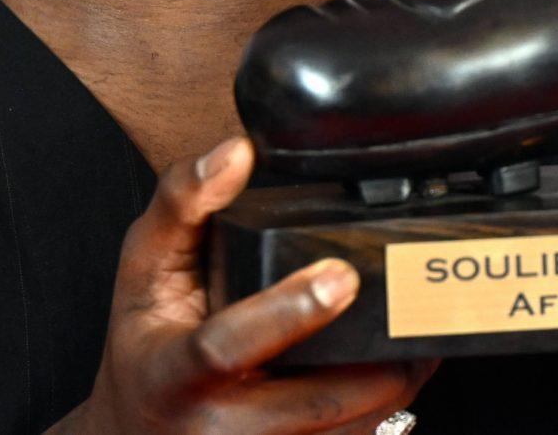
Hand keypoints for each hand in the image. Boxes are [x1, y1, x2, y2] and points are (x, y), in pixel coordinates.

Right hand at [54, 134, 436, 434]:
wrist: (135, 433)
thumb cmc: (144, 344)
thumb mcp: (143, 267)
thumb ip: (184, 202)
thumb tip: (238, 151)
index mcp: (174, 372)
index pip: (229, 345)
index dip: (288, 312)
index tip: (340, 275)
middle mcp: (216, 428)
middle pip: (318, 401)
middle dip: (380, 358)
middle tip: (417, 307)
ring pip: (347, 429)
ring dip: (395, 384)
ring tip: (421, 336)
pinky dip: (382, 409)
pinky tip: (394, 372)